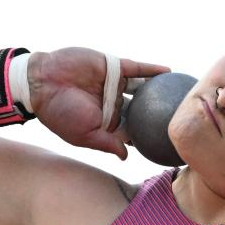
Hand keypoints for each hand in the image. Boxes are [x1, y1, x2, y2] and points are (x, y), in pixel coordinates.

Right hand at [28, 48, 169, 158]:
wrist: (41, 82)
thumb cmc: (59, 113)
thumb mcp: (84, 134)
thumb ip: (107, 144)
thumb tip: (127, 157)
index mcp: (108, 123)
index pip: (135, 131)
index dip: (149, 136)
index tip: (168, 143)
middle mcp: (114, 104)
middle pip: (144, 110)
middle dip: (161, 114)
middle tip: (184, 119)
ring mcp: (115, 85)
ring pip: (144, 88)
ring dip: (161, 91)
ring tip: (182, 94)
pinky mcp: (113, 67)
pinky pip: (137, 68)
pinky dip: (152, 70)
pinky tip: (169, 72)